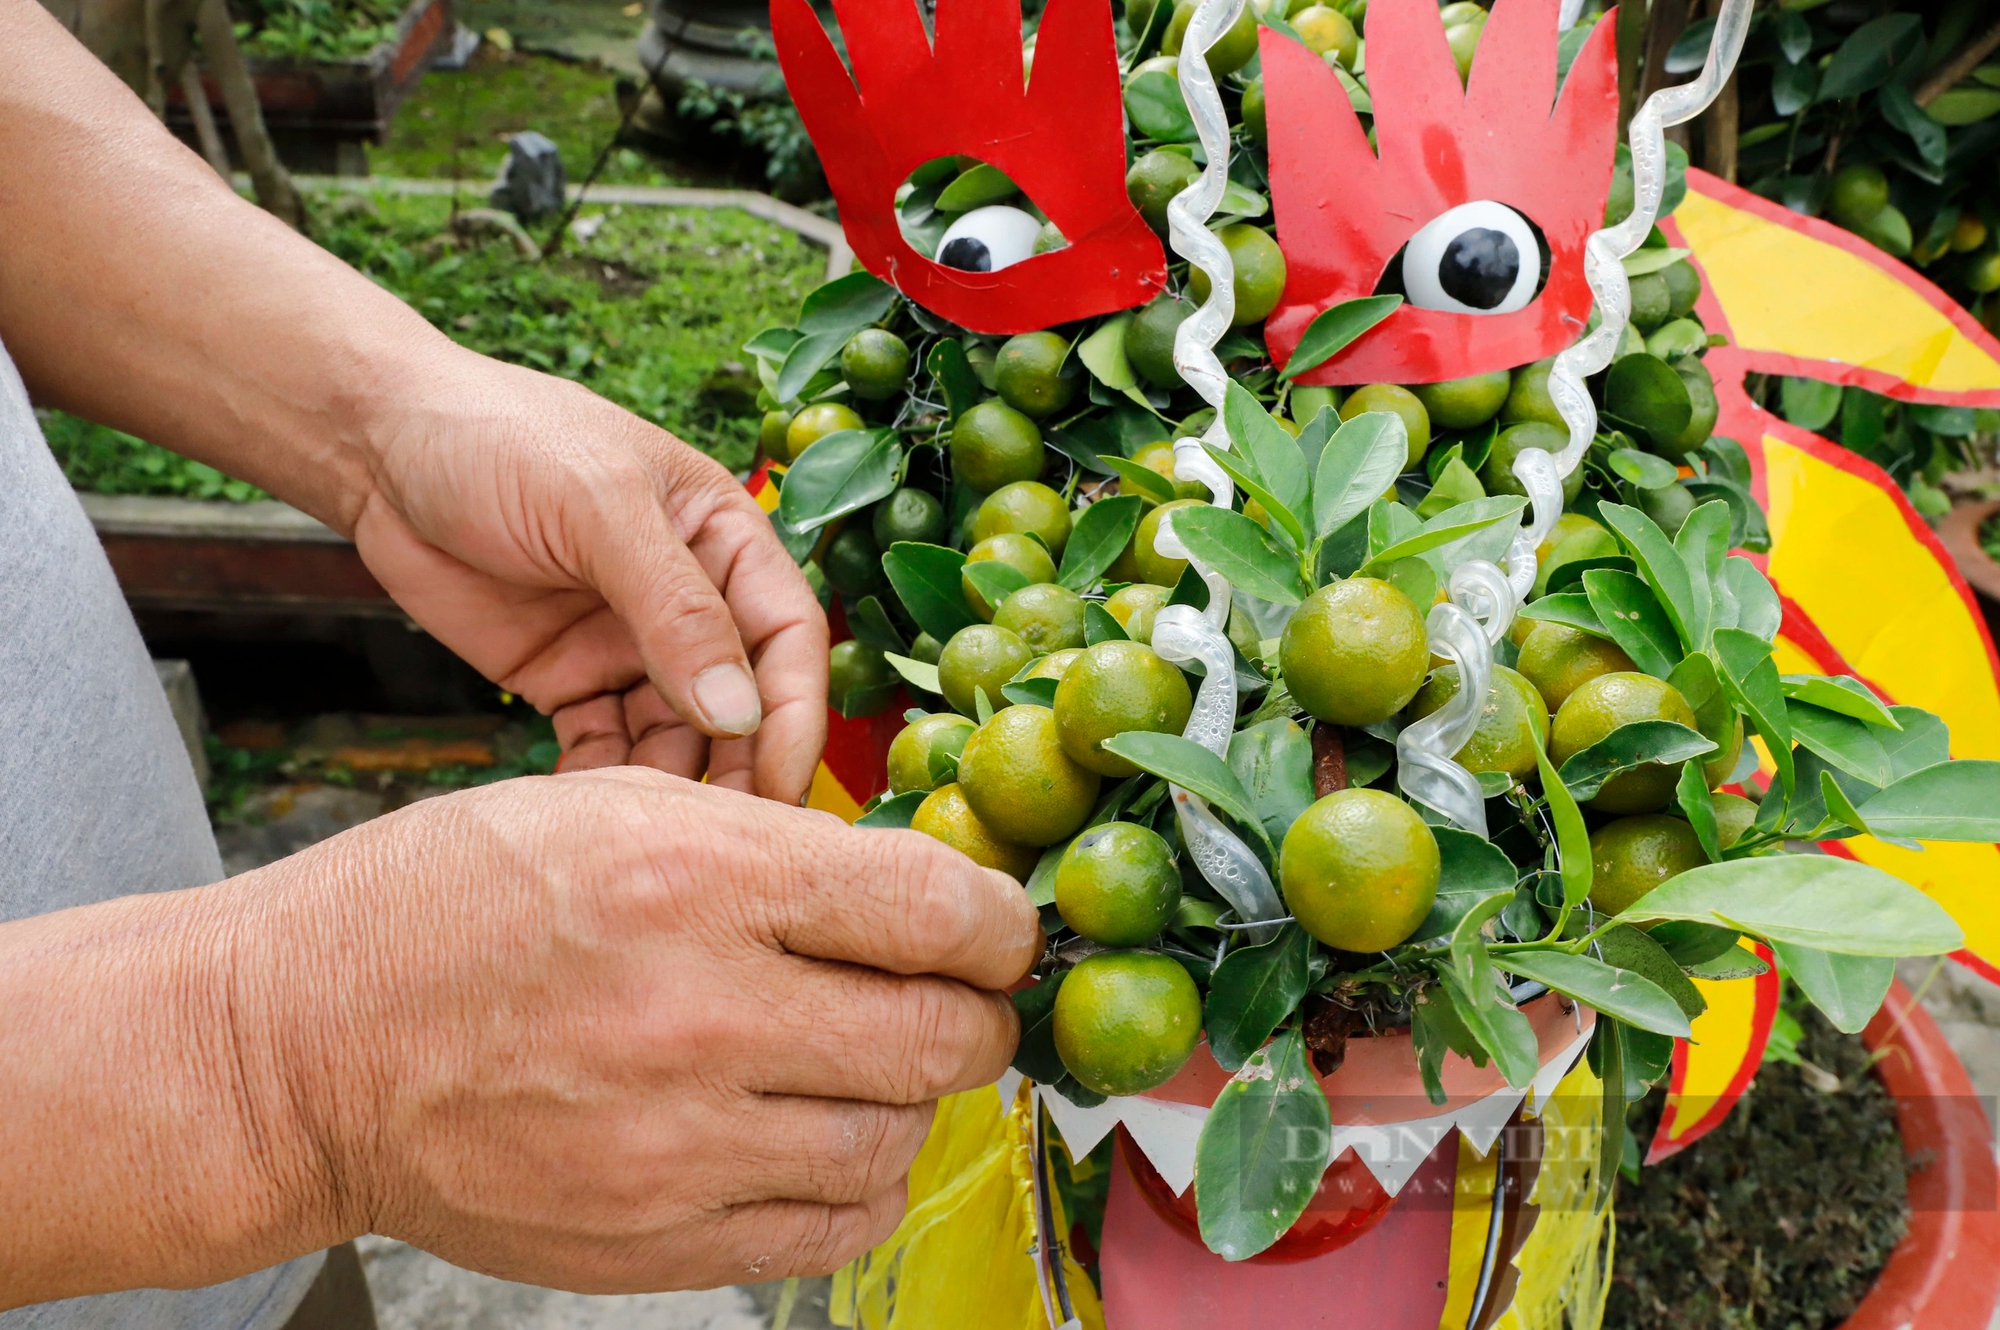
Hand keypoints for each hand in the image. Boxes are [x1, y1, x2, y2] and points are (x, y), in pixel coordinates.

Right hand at [227, 770, 1038, 1290]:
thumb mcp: (611, 807)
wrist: (302, 1050)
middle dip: (972, 1014)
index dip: (1002, 924)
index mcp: (698, 876)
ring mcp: (679, 1144)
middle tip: (947, 999)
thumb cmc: (449, 907)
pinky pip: (835, 1226)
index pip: (940, 910)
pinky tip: (823, 1136)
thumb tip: (916, 896)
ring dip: (908, 1099)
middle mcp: (702, 1013)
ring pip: (900, 1137)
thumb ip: (775, 847)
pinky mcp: (654, 1240)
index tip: (999, 933)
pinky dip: (859, 1182)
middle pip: (945, 1036)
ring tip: (861, 1063)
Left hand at [352, 349, 826, 801]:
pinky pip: (603, 747)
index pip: (786, 636)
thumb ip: (674, 608)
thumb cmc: (496, 436)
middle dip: (739, 769)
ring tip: (646, 837)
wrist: (376, 444)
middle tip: (724, 842)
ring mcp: (627, 643)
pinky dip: (601, 786)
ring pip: (676, 736)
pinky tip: (586, 823)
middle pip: (741, 701)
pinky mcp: (567, 678)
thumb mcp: (596, 506)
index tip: (781, 787)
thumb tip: (739, 712)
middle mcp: (689, 599)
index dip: (793, 714)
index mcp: (723, 539)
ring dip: (670, 787)